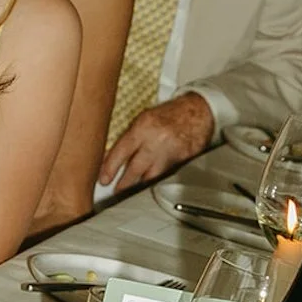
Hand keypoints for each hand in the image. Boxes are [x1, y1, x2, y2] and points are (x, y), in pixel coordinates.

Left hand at [99, 92, 214, 192]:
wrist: (198, 111)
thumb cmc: (170, 113)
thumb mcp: (145, 119)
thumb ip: (130, 137)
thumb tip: (112, 154)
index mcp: (144, 127)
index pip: (121, 151)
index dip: (110, 167)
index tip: (104, 179)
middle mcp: (157, 140)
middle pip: (136, 168)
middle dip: (124, 183)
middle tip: (117, 190)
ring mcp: (172, 151)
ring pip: (152, 176)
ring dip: (141, 184)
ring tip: (132, 190)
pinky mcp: (184, 159)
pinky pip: (167, 173)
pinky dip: (159, 178)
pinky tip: (153, 181)